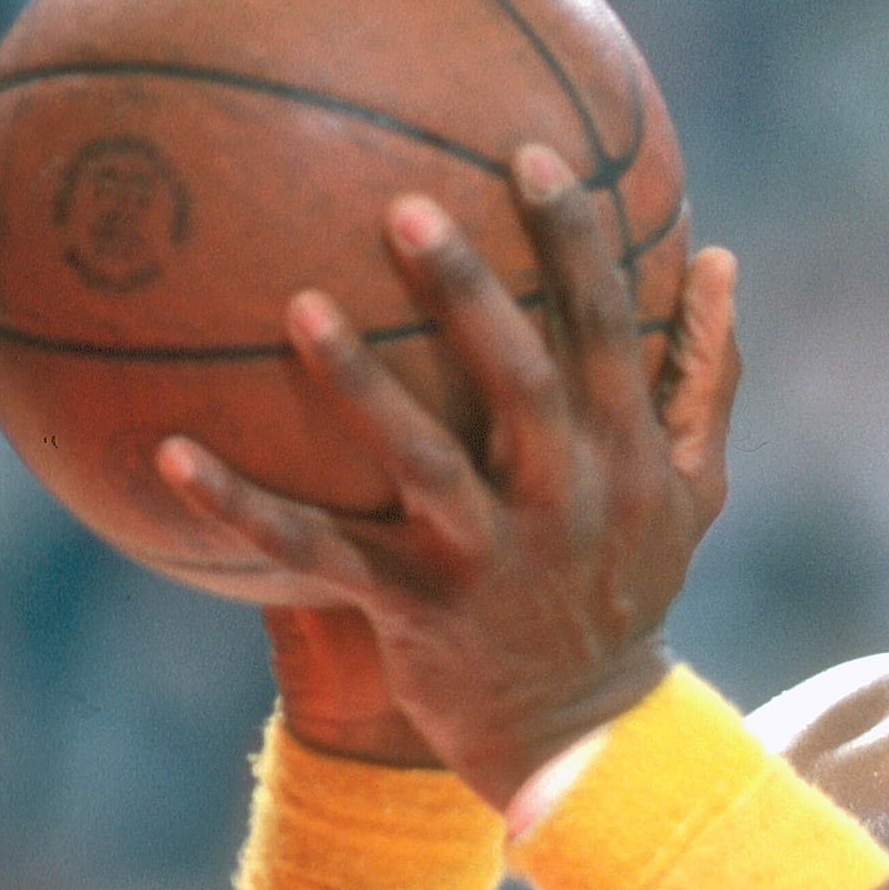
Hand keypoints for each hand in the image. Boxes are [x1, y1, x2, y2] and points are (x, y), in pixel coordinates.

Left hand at [156, 144, 740, 806]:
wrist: (584, 735)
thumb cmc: (631, 586)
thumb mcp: (692, 491)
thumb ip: (705, 376)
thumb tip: (719, 256)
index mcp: (631, 459)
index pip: (611, 334)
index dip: (579, 244)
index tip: (535, 153)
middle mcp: (567, 503)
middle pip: (526, 384)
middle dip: (474, 296)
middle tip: (405, 207)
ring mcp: (491, 560)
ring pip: (422, 462)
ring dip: (360, 385)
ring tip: (298, 305)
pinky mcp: (417, 609)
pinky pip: (319, 553)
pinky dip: (243, 508)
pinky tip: (170, 453)